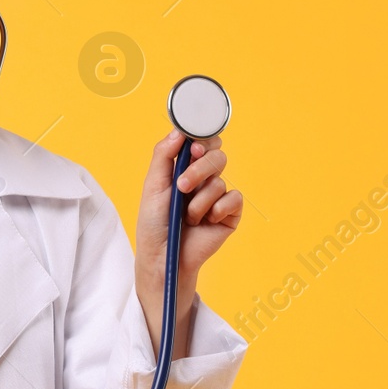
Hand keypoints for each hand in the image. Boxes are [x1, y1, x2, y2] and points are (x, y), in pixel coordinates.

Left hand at [132, 130, 242, 353]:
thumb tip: (179, 131)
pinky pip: (234, 198)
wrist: (164, 257)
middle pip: (216, 156)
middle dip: (199, 169)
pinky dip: (218, 209)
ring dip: (200, 200)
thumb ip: (164, 156)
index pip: (202, 143)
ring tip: (187, 217)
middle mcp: (203, 179)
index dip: (202, 141)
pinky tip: (206, 222)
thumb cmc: (155, 224)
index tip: (193, 147)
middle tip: (183, 186)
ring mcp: (217, 196)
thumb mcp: (153, 186)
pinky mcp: (229, 214)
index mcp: (184, 168)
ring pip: (220, 180)